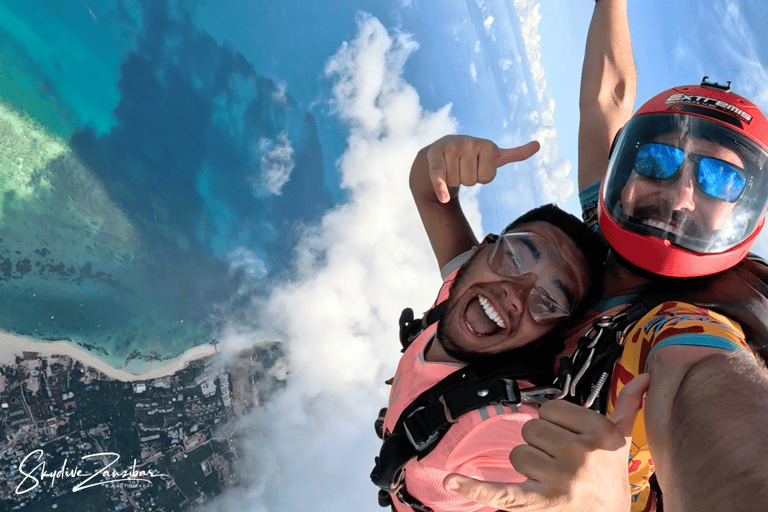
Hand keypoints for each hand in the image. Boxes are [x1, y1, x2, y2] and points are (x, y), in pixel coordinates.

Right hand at [425, 135, 539, 202]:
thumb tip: (538, 145)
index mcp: (487, 144)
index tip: (478, 167)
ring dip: (453, 180)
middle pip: (471, 180)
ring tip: (452, 167)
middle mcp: (469, 142)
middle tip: (463, 167)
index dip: (482, 178)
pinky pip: (440, 177)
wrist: (440, 152)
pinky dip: (441, 189)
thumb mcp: (494, 156)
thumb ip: (515, 153)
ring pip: (456, 181)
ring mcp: (451, 147)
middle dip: (467, 179)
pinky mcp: (435, 155)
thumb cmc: (472, 157)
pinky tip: (444, 199)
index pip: (488, 178)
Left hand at [444, 373, 650, 511]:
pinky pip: (501, 490)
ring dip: (528, 466)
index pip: (551, 408)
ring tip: (551, 479)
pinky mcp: (539, 503)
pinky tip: (452, 481)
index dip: (555, 424)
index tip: (569, 439)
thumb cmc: (609, 478)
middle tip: (561, 463)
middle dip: (541, 445)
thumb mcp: (622, 441)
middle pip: (531, 430)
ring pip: (517, 455)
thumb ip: (627, 406)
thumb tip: (646, 378)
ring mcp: (560, 479)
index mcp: (599, 432)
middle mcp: (581, 453)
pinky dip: (474, 487)